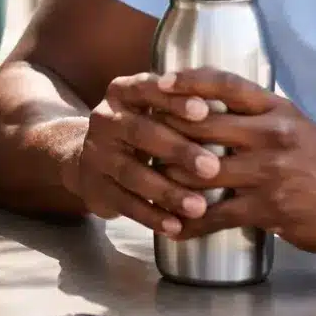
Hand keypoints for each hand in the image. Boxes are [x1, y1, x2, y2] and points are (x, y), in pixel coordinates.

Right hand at [60, 74, 227, 236]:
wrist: (90, 160)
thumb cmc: (139, 129)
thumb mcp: (150, 108)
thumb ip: (179, 106)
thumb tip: (225, 109)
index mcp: (122, 92)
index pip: (146, 89)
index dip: (173, 100)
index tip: (204, 111)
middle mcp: (105, 119)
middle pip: (141, 132)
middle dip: (178, 150)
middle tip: (212, 167)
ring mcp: (97, 155)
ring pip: (133, 174)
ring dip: (167, 191)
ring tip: (199, 206)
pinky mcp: (96, 188)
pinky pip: (125, 204)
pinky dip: (152, 216)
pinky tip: (175, 226)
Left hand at [154, 68, 315, 253]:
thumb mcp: (293, 122)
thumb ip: (254, 113)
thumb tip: (207, 103)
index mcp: (275, 109)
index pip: (226, 83)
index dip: (190, 80)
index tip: (161, 81)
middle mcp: (270, 134)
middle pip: (202, 124)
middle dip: (165, 129)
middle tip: (138, 133)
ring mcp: (268, 172)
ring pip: (200, 170)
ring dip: (168, 177)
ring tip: (144, 179)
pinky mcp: (267, 208)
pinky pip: (216, 214)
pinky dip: (189, 222)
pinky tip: (171, 226)